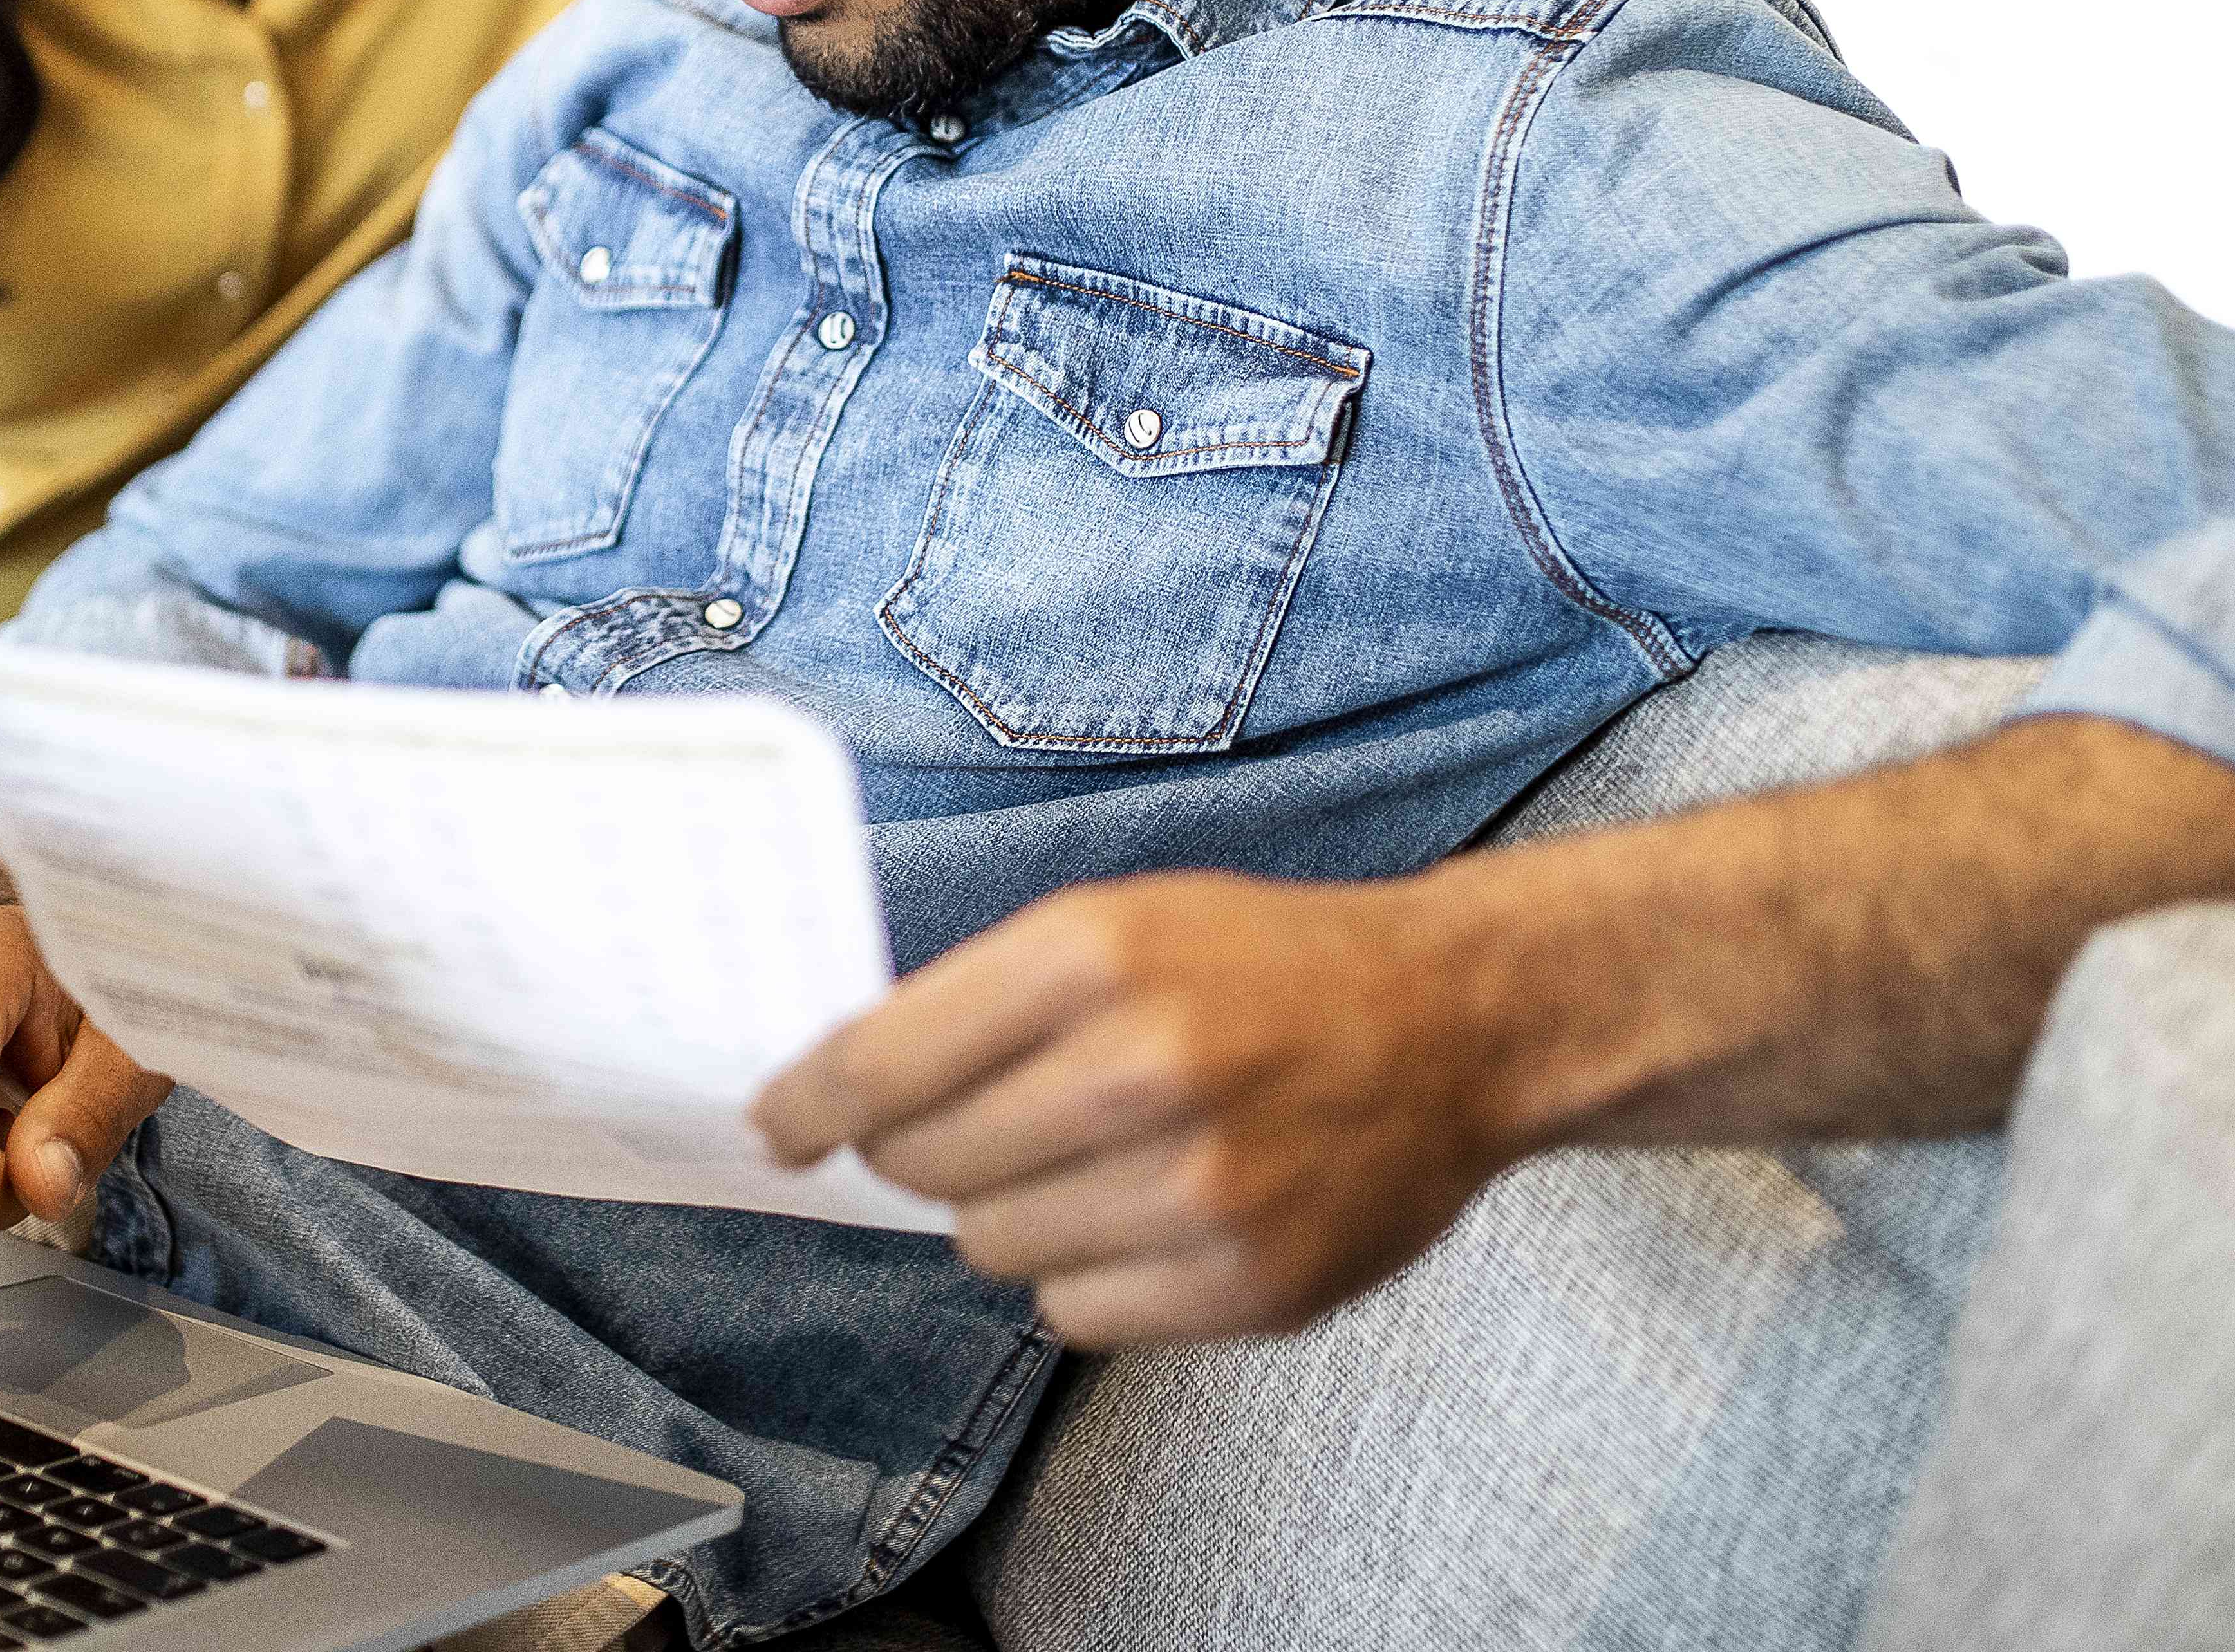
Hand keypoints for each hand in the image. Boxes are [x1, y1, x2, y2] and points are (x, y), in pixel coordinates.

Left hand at [750, 869, 1519, 1348]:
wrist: (1455, 1024)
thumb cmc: (1265, 965)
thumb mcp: (1119, 920)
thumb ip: (979, 999)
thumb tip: (841, 1093)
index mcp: (1095, 954)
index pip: (883, 1063)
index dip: (810, 1102)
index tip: (779, 1123)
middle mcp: (1143, 1069)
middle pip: (925, 1165)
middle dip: (925, 1151)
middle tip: (981, 1124)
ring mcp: (1200, 1190)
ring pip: (993, 1248)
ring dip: (1014, 1211)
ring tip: (1096, 1158)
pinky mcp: (1245, 1285)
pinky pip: (1074, 1314)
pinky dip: (1087, 1273)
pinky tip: (1148, 1214)